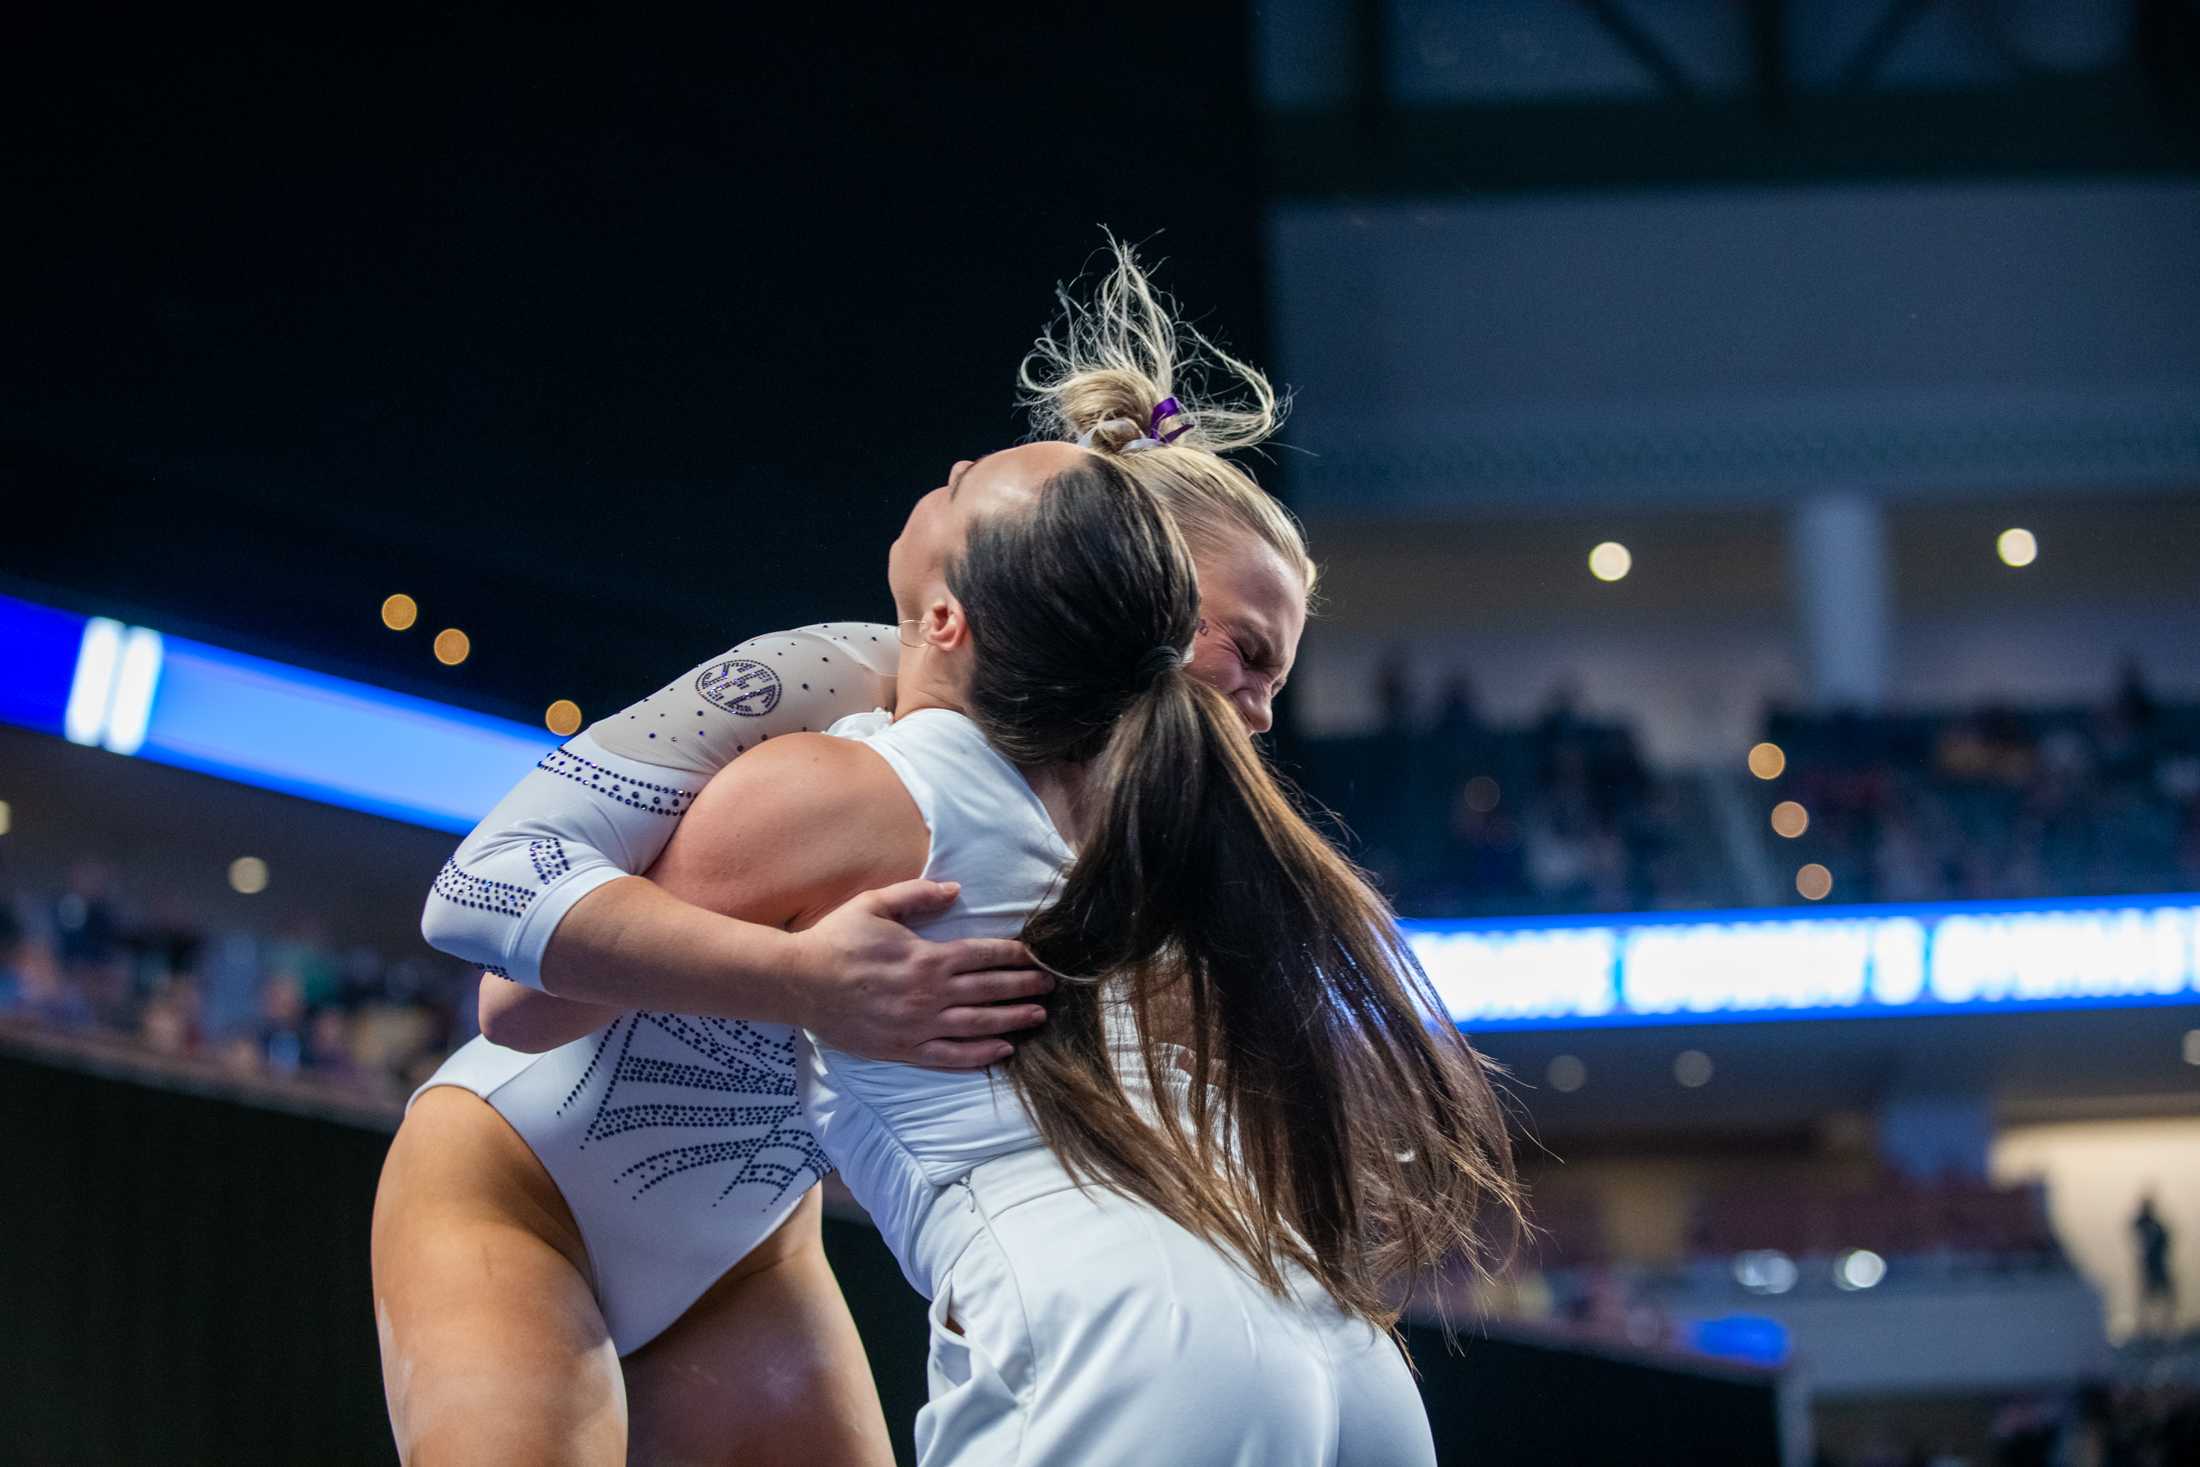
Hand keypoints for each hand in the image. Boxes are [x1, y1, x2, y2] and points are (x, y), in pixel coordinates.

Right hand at [787, 879, 1051, 1069]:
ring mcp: (918, 1025)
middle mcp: (930, 994)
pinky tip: (1001, 1051)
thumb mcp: (875, 904)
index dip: (1015, 956)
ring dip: (1012, 1020)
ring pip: (978, 1025)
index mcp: (927, 957)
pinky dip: (979, 1055)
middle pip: (990, 991)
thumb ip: (917, 896)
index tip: (1038, 956)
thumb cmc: (837, 940)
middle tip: (1051, 987)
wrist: (799, 982)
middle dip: (1024, 987)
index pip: (984, 956)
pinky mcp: (904, 1049)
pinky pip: (950, 1056)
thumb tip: (955, 890)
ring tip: (1038, 1017)